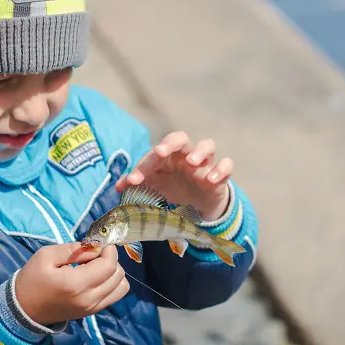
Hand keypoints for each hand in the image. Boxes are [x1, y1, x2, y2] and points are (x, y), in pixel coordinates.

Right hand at [14, 243, 128, 325]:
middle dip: (110, 258)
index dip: (108, 249)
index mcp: (76, 284)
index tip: (96, 243)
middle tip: (93, 254)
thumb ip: (74, 249)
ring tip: (95, 266)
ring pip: (121, 286)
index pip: (109, 264)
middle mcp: (89, 299)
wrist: (24, 310)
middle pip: (118, 274)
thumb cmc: (33, 279)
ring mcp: (93, 308)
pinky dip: (111, 283)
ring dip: (113, 271)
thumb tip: (96, 246)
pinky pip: (115, 295)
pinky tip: (95, 277)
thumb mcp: (46, 256)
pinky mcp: (93, 312)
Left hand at [115, 131, 232, 221]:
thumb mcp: (153, 188)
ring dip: (199, 150)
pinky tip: (211, 180)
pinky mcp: (220, 175)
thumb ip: (137, 184)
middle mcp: (185, 155)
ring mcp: (204, 163)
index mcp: (166, 157)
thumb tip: (119, 185)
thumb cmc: (172, 189)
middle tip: (161, 152)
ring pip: (207, 145)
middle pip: (179, 138)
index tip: (133, 181)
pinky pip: (226, 165)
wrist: (197, 206)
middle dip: (170, 142)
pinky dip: (221, 169)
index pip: (154, 154)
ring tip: (192, 162)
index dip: (142, 166)